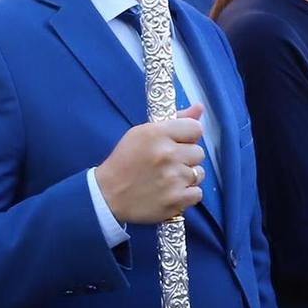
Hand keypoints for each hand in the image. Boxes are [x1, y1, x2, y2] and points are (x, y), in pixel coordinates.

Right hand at [94, 105, 206, 224]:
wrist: (108, 195)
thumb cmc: (124, 162)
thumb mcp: (141, 133)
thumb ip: (174, 120)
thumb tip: (200, 107)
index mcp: (156, 134)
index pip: (195, 128)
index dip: (187, 137)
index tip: (177, 143)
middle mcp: (167, 154)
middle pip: (199, 152)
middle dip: (186, 158)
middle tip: (167, 164)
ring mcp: (173, 179)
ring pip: (199, 173)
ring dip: (186, 177)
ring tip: (167, 179)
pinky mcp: (176, 200)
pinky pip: (197, 193)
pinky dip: (186, 194)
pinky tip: (170, 192)